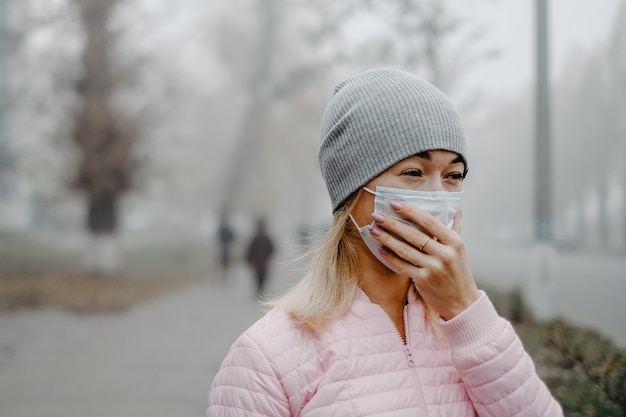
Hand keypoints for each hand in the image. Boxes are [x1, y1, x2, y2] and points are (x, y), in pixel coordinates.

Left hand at [369, 202, 479, 319]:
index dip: (410, 211)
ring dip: (386, 238)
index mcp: (455, 241)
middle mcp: (445, 253)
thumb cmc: (459, 273)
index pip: (429, 221)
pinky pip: (402, 265)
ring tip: (373, 230)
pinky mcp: (423, 280)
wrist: (462, 303)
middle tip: (376, 215)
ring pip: (405, 249)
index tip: (394, 204)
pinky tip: (380, 249)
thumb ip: (455, 228)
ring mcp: (434, 268)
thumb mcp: (461, 249)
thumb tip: (456, 208)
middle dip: (392, 223)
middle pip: (413, 234)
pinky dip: (390, 256)